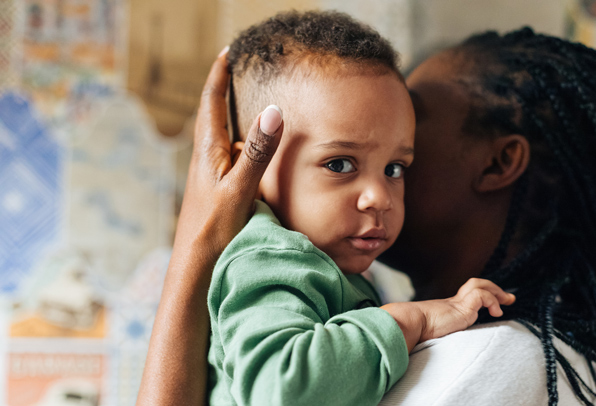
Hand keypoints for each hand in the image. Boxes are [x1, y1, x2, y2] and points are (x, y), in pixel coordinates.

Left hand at [137, 48, 283, 405]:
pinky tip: (252, 158)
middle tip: (236, 73)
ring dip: (234, 122)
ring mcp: (209, 177)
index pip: (211, 103)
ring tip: (251, 111)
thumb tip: (273, 111)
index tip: (227, 53)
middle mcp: (205, 161)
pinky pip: (230, 160)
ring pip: (222, 140)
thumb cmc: (214, 231)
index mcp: (208, 153)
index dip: (218, 76)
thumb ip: (257, 151)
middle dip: (224, 93)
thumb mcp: (239, 188)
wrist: (195, 269)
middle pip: (214, 117)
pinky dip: (242, 149)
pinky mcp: (216, 193)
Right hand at [417, 278, 514, 341]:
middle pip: (475, 285)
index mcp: (448, 308)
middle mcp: (453, 302)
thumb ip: (440, 337)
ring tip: (507, 302)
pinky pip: (482, 295)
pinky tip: (495, 313)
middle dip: (494, 289)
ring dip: (496, 292)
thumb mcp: (434, 335)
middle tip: (509, 298)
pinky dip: (491, 301)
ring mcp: (457, 302)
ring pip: (479, 285)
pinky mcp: (462, 306)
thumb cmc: (417, 332)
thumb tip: (439, 353)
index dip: (484, 296)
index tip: (495, 307)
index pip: (468, 295)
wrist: (410, 324)